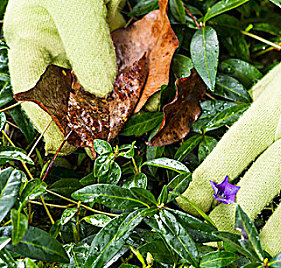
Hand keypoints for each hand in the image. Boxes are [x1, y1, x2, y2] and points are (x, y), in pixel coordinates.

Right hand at [4, 0, 124, 153]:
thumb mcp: (74, 7)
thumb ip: (86, 48)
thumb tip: (100, 90)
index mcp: (32, 37)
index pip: (34, 90)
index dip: (48, 121)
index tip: (66, 146)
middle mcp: (58, 40)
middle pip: (73, 89)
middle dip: (92, 114)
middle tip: (110, 137)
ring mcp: (87, 34)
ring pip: (104, 76)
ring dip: (122, 97)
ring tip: (137, 117)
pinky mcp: (112, 24)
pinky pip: (126, 57)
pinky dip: (139, 74)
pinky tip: (152, 91)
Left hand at [180, 0, 280, 254]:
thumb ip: (270, 90)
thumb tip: (253, 101)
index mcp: (270, 109)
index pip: (228, 155)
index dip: (204, 186)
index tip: (187, 207)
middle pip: (254, 191)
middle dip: (231, 222)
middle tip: (219, 240)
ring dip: (274, 239)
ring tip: (260, 254)